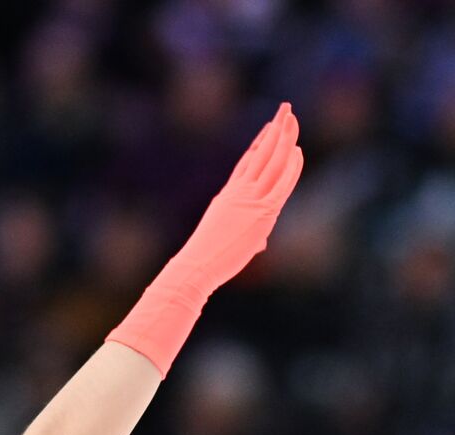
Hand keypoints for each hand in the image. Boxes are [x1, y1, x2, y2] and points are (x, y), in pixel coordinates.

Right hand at [165, 101, 304, 295]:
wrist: (197, 264)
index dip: (260, 143)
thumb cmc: (207, 259)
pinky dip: (290, 167)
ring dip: (283, 138)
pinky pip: (280, 184)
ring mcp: (249, 200)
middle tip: (285, 109)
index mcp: (228, 196)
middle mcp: (239, 192)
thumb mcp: (228, 240)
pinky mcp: (261, 211)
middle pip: (261, 154)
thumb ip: (250, 236)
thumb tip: (261, 244)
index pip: (246, 163)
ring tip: (291, 118)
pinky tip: (297, 151)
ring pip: (271, 162)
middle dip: (275, 130)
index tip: (269, 128)